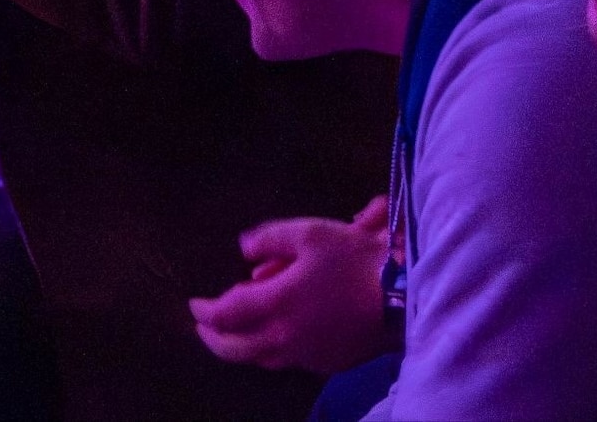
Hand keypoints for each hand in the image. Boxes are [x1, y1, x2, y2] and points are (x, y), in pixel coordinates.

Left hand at [190, 196, 390, 373]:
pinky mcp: (325, 363)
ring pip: (259, 359)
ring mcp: (306, 355)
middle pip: (235, 348)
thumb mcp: (310, 233)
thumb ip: (270, 239)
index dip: (205, 311)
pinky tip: (272, 336)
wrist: (402, 295)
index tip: (194, 304)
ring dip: (239, 347)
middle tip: (203, 327)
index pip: (226, 315)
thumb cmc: (355, 259)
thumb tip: (243, 250)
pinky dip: (268, 350)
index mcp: (277, 304)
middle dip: (213, 339)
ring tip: (233, 333)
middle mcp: (285, 337)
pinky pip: (285, 361)